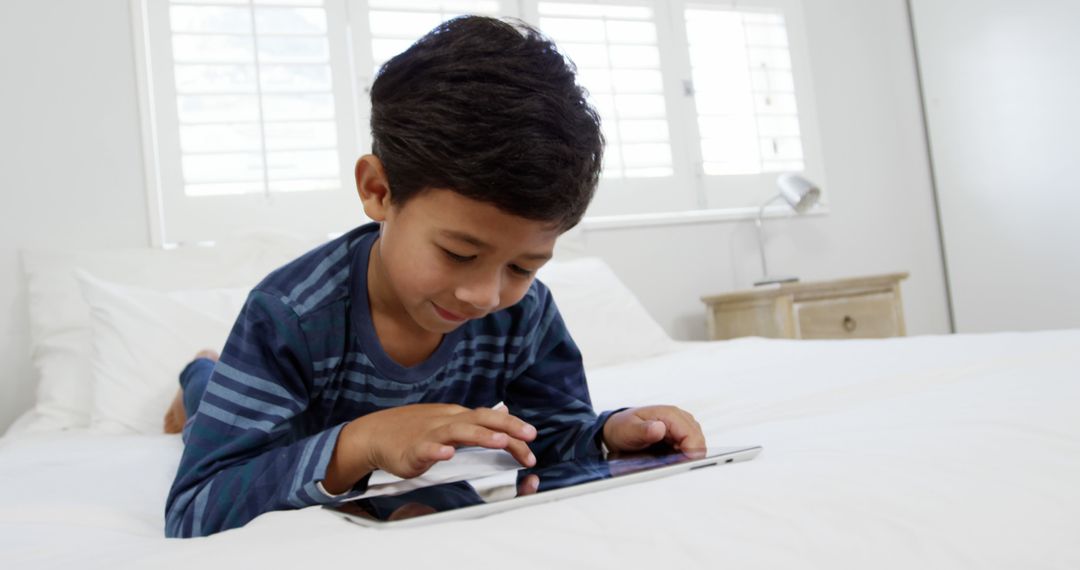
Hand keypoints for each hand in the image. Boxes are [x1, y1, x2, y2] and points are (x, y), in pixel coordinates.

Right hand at [332, 404, 537, 487]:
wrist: (373, 433)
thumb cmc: (411, 429)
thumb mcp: (448, 420)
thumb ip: (475, 420)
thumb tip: (503, 413)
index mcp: (456, 417)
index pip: (490, 419)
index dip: (512, 428)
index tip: (532, 441)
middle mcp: (446, 421)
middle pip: (480, 420)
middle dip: (506, 428)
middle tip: (529, 437)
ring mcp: (428, 434)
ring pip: (457, 431)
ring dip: (479, 435)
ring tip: (499, 442)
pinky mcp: (411, 449)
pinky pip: (425, 449)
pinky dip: (436, 450)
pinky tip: (447, 454)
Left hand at [601, 405, 705, 456]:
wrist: (617, 429)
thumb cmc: (622, 427)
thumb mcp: (628, 430)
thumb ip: (644, 430)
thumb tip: (660, 428)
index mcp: (670, 414)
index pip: (692, 435)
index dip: (691, 451)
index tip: (683, 465)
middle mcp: (679, 419)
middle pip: (698, 441)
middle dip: (691, 455)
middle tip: (676, 467)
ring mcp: (681, 427)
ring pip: (697, 445)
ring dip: (688, 456)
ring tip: (672, 463)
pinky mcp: (679, 436)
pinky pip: (690, 447)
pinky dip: (684, 456)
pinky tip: (673, 461)